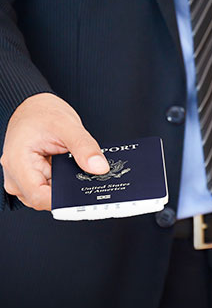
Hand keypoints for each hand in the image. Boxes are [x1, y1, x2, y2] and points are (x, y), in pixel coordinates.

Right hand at [0, 93, 108, 210]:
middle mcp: (16, 176)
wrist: (34, 107)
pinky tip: (76, 173)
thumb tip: (100, 168)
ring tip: (82, 172)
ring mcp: (23, 179)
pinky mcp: (34, 179)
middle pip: (45, 200)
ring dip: (68, 189)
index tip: (85, 195)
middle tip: (91, 181)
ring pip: (49, 197)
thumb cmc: (42, 113)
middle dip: (69, 194)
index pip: (39, 196)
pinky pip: (51, 190)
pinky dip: (65, 184)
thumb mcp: (67, 125)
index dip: (64, 200)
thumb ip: (84, 147)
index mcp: (18, 162)